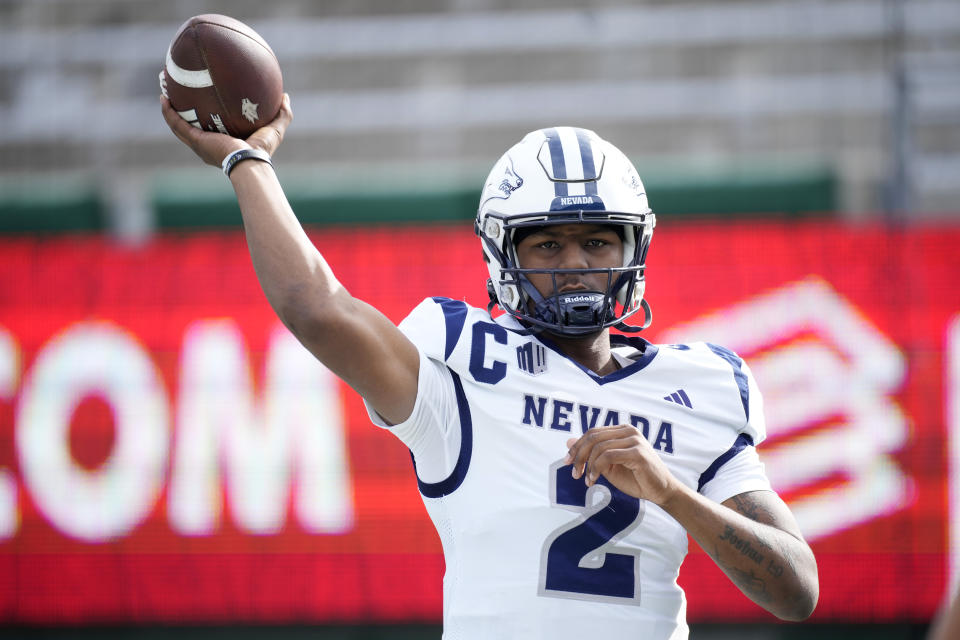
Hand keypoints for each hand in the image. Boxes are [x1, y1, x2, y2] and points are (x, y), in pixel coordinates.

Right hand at [160, 93, 292, 167]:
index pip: (210, 128)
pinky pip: (177, 125)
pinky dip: (168, 113)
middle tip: (175, 92)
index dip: (204, 114)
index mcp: (222, 142)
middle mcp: (207, 144)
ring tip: (163, 90)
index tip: (202, 100)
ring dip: (168, 108)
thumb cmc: (263, 150)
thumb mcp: (275, 128)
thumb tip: (285, 95)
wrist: (250, 162)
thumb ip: (282, 113)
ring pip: (177, 124)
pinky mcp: (195, 141)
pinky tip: (163, 98)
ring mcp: (199, 144)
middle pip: (189, 124)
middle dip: (181, 109)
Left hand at [564, 424, 679, 505]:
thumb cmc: (636, 478)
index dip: (577, 446)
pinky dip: (596, 468)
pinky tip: (594, 479)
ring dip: (588, 466)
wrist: (661, 491)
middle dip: (579, 455)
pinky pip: (608, 456)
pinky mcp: (637, 452)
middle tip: (574, 473)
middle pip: (593, 437)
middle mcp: (628, 431)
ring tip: (587, 480)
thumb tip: (568, 441)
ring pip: (599, 447)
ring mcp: (634, 440)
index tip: (566, 461)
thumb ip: (591, 453)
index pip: (592, 432)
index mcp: (622, 430)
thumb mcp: (608, 465)